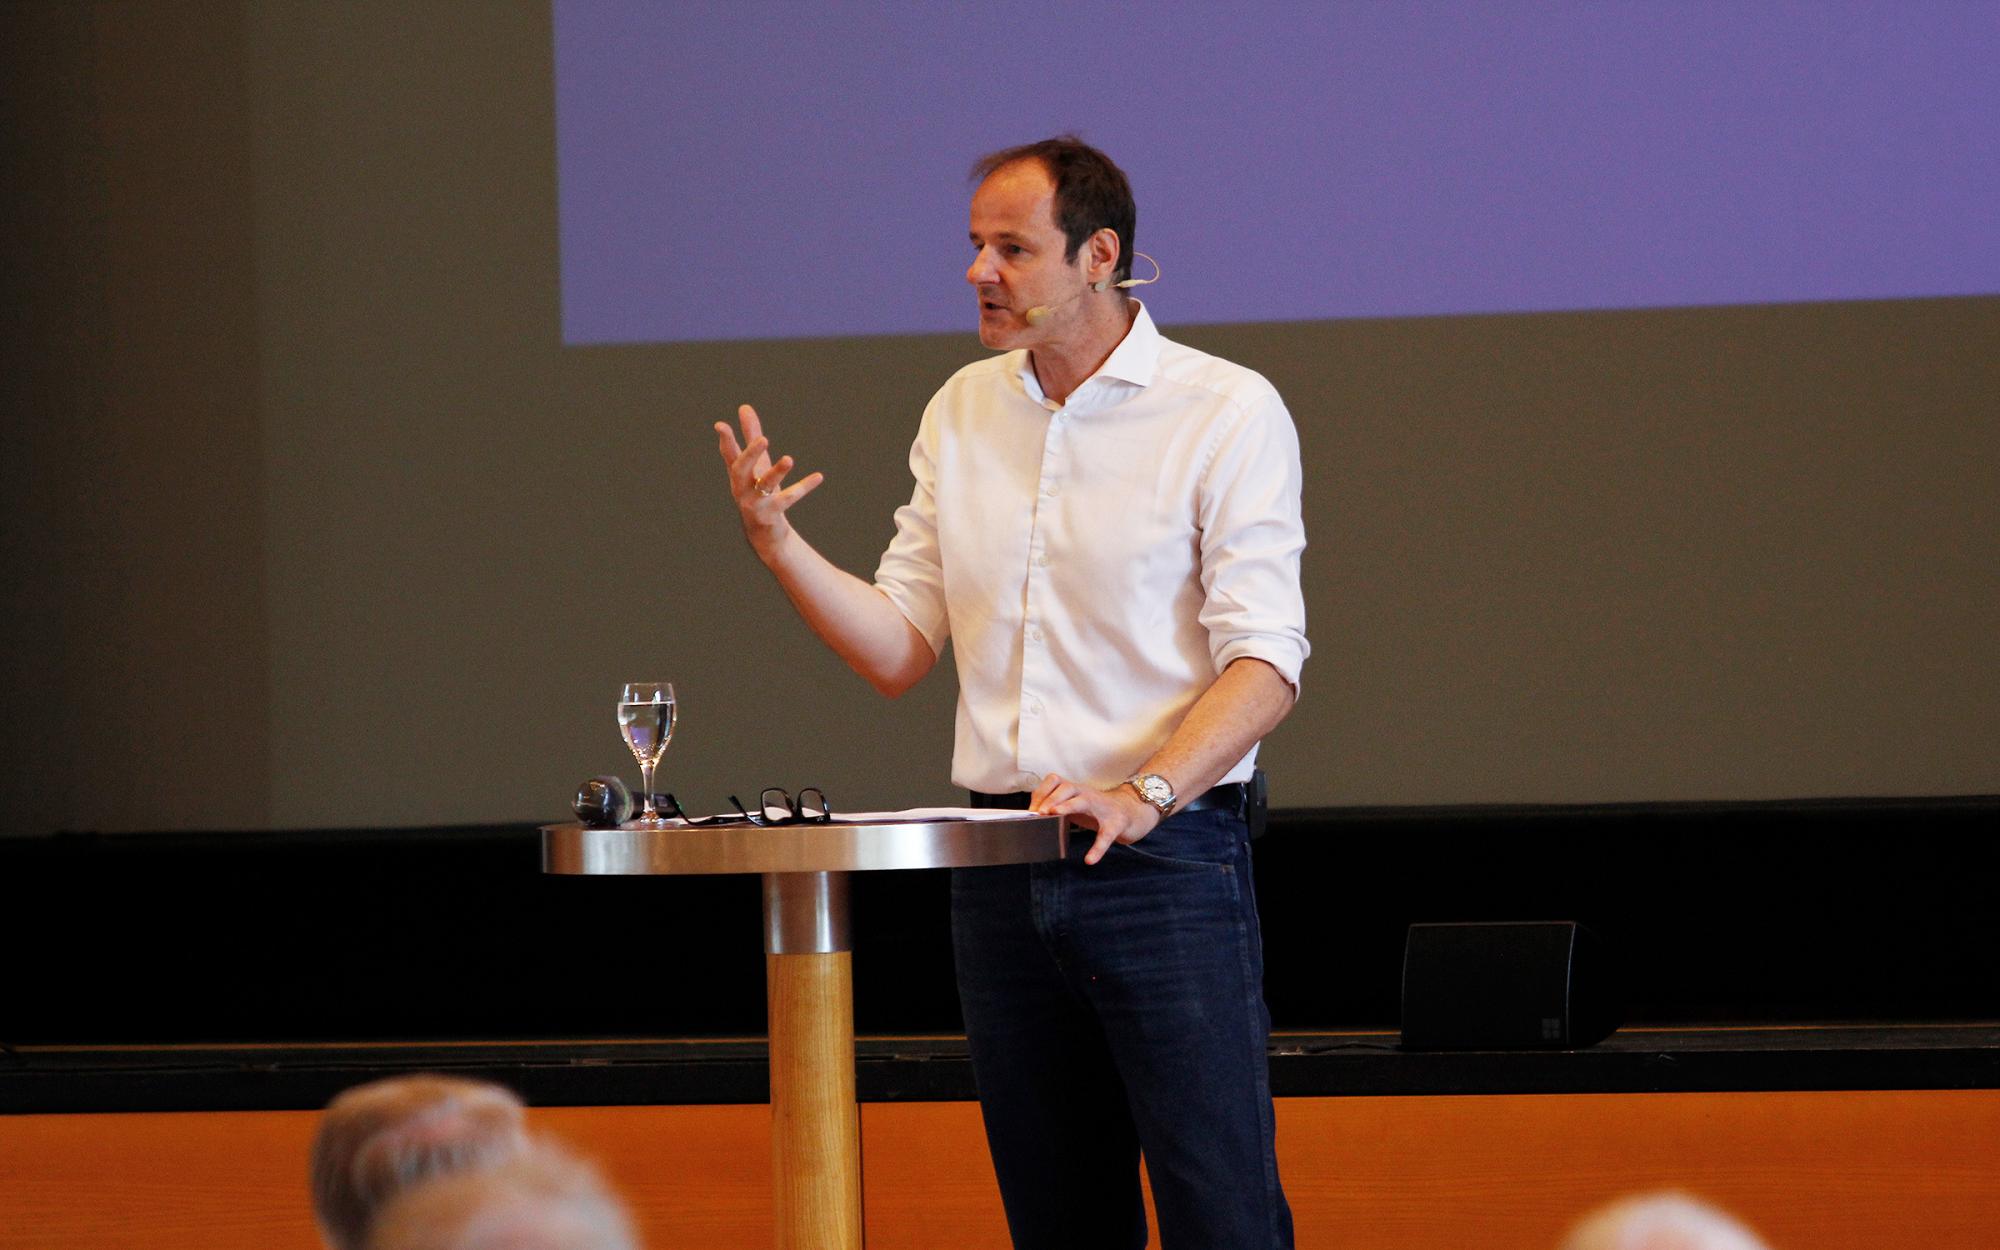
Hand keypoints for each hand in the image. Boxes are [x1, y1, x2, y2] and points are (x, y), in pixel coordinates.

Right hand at [715, 404, 823, 557]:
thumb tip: (744, 407)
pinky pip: (788, 499)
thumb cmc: (758, 490)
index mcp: (738, 474)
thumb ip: (751, 435)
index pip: (730, 454)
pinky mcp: (770, 514)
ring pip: (765, 485)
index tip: (720, 425)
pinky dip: (803, 487)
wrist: (763, 532)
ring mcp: (755, 503)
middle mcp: (742, 487)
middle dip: (751, 454)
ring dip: (777, 472)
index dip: (725, 440)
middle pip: (742, 469)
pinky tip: (818, 476)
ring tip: (790, 459)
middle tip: (763, 439)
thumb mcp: (757, 463)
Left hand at [1030, 774, 1161, 865]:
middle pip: (1067, 786)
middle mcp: (1088, 795)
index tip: (1030, 810)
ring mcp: (1103, 808)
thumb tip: (1033, 819)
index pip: (1055, 781)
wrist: (1133, 812)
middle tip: (1039, 813)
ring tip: (1055, 814)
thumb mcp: (1076, 805)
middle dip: (1051, 798)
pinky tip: (1090, 860)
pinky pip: (1106, 835)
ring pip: (1084, 801)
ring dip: (1068, 806)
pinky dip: (1098, 848)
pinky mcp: (1117, 823)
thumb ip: (1058, 808)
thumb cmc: (1098, 810)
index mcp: (1077, 791)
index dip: (1041, 793)